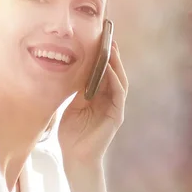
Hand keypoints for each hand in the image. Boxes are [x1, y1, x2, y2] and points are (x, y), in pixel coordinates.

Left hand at [58, 40, 127, 170]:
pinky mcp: (117, 116)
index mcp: (98, 96)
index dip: (101, 55)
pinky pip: (119, 94)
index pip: (103, 71)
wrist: (75, 157)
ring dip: (116, 63)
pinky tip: (109, 69)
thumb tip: (75, 67)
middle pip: (114, 71)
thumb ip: (77, 89)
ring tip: (111, 47)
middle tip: (107, 34)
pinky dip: (114, 80)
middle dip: (111, 54)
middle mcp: (109, 100)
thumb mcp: (71, 106)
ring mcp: (115, 107)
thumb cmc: (71, 134)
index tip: (97, 36)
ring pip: (119, 80)